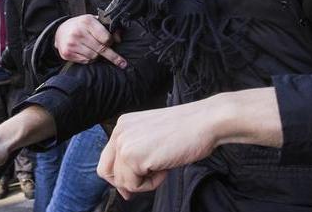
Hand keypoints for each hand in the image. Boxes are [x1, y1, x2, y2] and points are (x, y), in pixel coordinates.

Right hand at [54, 15, 125, 67]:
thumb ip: (107, 27)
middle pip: (101, 49)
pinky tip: (87, 52)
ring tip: (95, 49)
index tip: (112, 42)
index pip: (105, 37)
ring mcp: (71, 44)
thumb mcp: (94, 20)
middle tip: (122, 63)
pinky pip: (86, 61)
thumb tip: (118, 39)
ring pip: (94, 57)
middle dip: (112, 56)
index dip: (111, 41)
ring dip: (98, 56)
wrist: (60, 30)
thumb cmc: (81, 25)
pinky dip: (90, 59)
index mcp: (87, 22)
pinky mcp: (67, 53)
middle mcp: (78, 33)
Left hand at [97, 88, 282, 199]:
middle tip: (147, 180)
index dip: (121, 175)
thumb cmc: (188, 130)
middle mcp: (120, 131)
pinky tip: (165, 167)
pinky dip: (151, 184)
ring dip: (144, 182)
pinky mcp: (132, 156)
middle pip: (106, 172)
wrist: (206, 121)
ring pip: (121, 181)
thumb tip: (124, 188)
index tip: (138, 181)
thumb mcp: (154, 138)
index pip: (108, 158)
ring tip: (164, 165)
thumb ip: (136, 153)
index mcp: (124, 123)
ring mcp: (124, 143)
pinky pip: (134, 185)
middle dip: (125, 182)